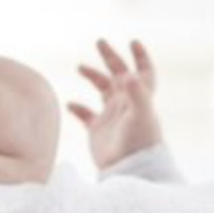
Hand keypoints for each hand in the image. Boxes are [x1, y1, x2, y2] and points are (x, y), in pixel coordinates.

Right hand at [67, 39, 164, 170]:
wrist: (129, 170)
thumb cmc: (139, 143)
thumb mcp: (141, 115)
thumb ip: (136, 93)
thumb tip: (127, 73)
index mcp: (139, 97)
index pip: (143, 71)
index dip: (140, 56)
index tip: (133, 42)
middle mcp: (126, 103)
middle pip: (119, 74)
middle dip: (110, 57)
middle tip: (100, 42)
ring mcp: (112, 116)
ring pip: (102, 89)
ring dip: (93, 76)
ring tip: (80, 67)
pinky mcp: (99, 130)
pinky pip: (86, 115)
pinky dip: (78, 108)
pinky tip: (70, 105)